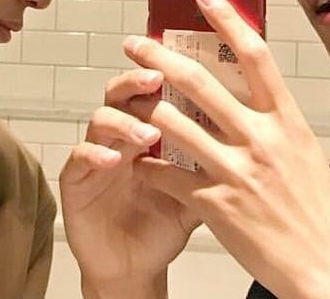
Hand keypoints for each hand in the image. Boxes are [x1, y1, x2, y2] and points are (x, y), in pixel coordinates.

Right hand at [59, 69, 199, 298]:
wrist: (134, 268)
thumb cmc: (162, 227)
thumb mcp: (199, 194)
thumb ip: (215, 163)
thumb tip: (254, 136)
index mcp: (150, 131)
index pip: (154, 91)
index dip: (165, 72)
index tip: (187, 61)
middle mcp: (121, 136)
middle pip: (122, 92)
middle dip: (137, 80)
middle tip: (156, 79)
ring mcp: (96, 155)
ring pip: (100, 119)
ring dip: (123, 122)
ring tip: (146, 134)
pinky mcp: (76, 180)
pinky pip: (80, 157)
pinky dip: (95, 154)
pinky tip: (112, 160)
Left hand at [122, 0, 329, 298]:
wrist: (326, 268)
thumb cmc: (317, 213)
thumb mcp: (304, 154)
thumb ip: (274, 122)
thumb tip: (247, 92)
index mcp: (287, 122)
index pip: (254, 56)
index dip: (226, 19)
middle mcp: (262, 139)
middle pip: (200, 82)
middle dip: (160, 56)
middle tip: (136, 43)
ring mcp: (237, 171)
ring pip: (174, 124)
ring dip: (145, 108)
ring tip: (128, 100)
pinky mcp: (215, 203)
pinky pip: (167, 173)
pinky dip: (149, 164)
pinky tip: (139, 160)